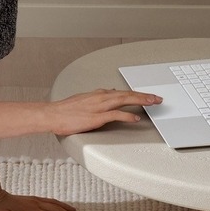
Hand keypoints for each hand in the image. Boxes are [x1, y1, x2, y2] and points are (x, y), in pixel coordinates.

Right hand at [47, 89, 162, 135]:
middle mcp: (101, 97)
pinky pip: (115, 115)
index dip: (137, 94)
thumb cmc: (66, 110)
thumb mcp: (84, 99)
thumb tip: (111, 91)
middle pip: (127, 94)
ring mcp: (99, 107)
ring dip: (140, 101)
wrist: (52, 114)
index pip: (122, 92)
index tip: (148, 96)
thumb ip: (99, 96)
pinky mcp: (95, 117)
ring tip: (152, 103)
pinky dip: (127, 116)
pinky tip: (135, 119)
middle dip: (144, 96)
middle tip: (157, 98)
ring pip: (124, 101)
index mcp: (99, 94)